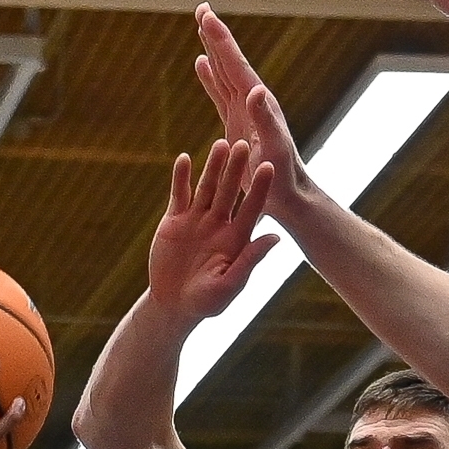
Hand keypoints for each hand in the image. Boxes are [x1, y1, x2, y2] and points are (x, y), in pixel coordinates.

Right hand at [148, 137, 280, 325]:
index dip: (260, 188)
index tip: (269, 167)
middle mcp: (219, 225)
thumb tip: (276, 237)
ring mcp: (197, 220)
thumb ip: (250, 260)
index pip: (252, 208)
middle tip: (245, 143)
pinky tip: (185, 158)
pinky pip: (179, 194)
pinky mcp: (175, 220)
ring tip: (221, 143)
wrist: (173, 304)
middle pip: (229, 191)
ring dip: (213, 166)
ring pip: (206, 187)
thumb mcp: (229, 284)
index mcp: (237, 239)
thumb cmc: (205, 302)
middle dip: (237, 169)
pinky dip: (181, 177)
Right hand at [194, 6, 312, 218]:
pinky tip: (201, 65)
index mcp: (259, 103)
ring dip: (213, 50)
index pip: (235, 64)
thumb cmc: (282, 178)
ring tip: (201, 26)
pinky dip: (210, 77)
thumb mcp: (274, 149)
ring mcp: (245, 111)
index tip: (206, 14)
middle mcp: (253, 101)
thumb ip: (265, 119)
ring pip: (224, 72)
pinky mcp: (238, 123)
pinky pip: (220, 93)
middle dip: (216, 35)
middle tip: (201, 8)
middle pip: (229, 61)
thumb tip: (254, 89)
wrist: (290, 196)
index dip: (220, 39)